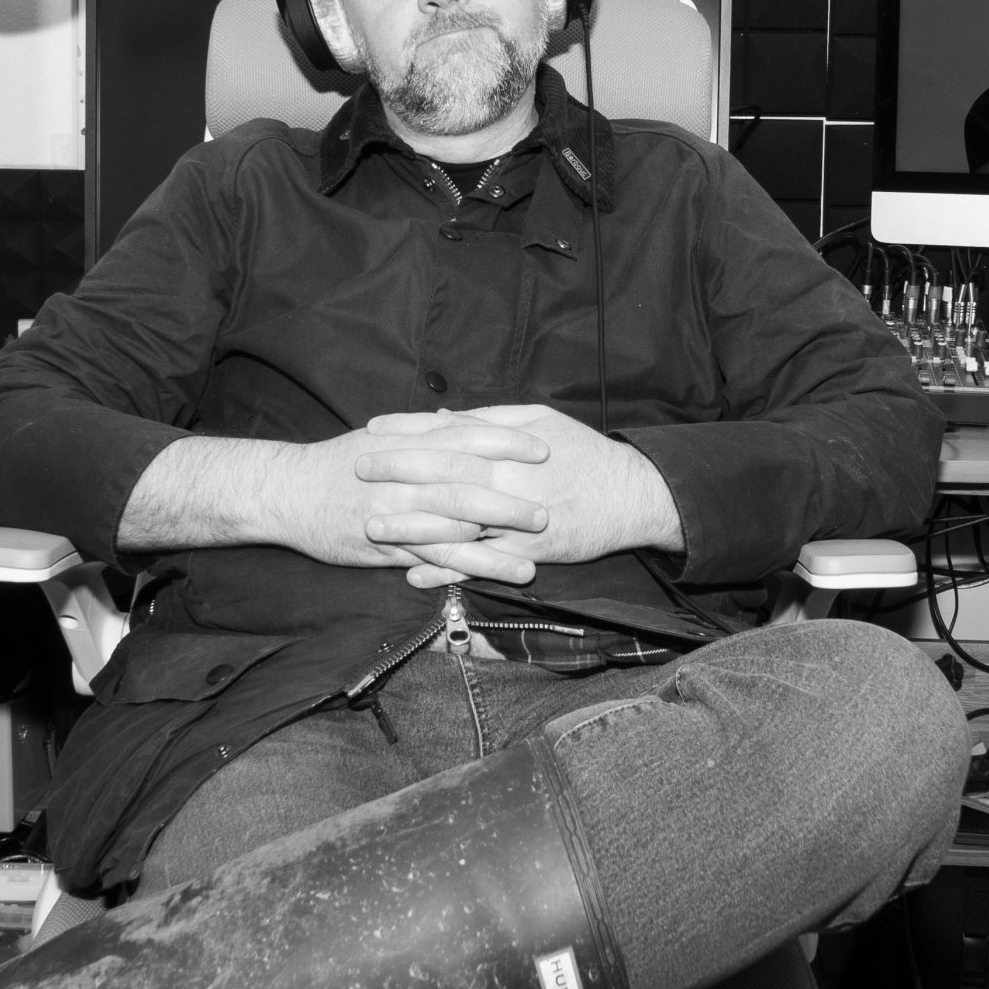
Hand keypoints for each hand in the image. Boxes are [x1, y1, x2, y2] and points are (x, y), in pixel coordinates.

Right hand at [115, 415, 552, 572]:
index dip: (505, 442)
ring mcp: (395, 517)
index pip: (464, 439)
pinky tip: (496, 576)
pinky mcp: (387, 550)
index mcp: (405, 446)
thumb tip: (454, 418)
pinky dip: (468, 569)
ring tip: (538, 552)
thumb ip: (418, 430)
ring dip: (498, 542)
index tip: (541, 445)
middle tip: (551, 505)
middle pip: (467, 487)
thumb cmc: (335, 464)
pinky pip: (433, 561)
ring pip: (454, 530)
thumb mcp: (377, 437)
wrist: (286, 493)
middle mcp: (404, 480)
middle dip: (511, 498)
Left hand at [360, 405, 680, 588]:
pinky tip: (413, 575)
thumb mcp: (541, 421)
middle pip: (441, 474)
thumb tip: (446, 414)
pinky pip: (479, 564)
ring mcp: (514, 519)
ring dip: (409, 527)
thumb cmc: (585, 453)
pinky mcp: (526, 552)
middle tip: (356, 470)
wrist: (632, 495)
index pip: (446, 433)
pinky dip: (445, 571)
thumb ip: (490, 418)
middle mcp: (506, 479)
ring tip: (371, 527)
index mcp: (506, 445)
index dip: (407, 431)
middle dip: (396, 472)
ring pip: (454, 523)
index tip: (373, 429)